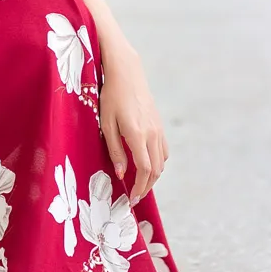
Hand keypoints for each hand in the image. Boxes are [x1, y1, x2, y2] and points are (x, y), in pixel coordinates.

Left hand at [98, 45, 168, 205]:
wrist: (127, 72)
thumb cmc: (111, 96)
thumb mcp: (106, 123)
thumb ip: (115, 150)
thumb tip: (121, 174)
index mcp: (137, 134)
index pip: (144, 170)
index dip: (139, 188)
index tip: (131, 199)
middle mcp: (152, 133)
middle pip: (155, 169)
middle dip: (146, 187)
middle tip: (134, 197)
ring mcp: (158, 128)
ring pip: (161, 161)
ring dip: (152, 176)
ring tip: (139, 184)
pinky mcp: (159, 124)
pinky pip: (163, 150)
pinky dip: (157, 163)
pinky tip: (146, 165)